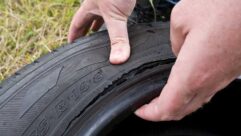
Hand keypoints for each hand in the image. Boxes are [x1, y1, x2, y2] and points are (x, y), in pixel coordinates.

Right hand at [68, 0, 135, 63]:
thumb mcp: (115, 17)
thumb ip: (118, 38)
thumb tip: (116, 60)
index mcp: (90, 7)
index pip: (77, 24)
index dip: (73, 35)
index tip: (71, 46)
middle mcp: (98, 4)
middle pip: (87, 20)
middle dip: (86, 32)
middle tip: (86, 44)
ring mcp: (109, 2)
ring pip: (102, 16)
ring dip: (100, 25)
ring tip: (100, 36)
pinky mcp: (121, 1)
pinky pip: (116, 13)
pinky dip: (116, 19)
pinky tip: (120, 23)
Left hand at [136, 0, 240, 120]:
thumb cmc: (225, 6)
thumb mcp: (182, 17)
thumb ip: (175, 41)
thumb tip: (180, 51)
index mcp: (194, 71)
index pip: (168, 106)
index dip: (151, 113)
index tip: (140, 109)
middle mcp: (210, 80)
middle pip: (182, 110)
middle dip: (162, 112)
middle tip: (148, 106)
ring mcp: (223, 78)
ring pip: (196, 102)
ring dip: (177, 104)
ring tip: (162, 97)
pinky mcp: (231, 70)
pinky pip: (208, 90)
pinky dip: (191, 93)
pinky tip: (185, 84)